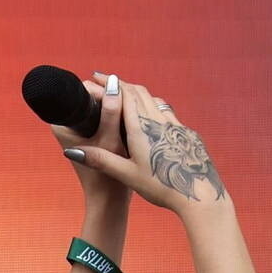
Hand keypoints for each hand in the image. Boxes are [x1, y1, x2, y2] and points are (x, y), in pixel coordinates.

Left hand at [49, 73, 130, 206]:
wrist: (109, 202)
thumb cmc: (106, 178)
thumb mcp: (110, 141)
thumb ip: (111, 112)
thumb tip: (113, 84)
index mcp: (62, 124)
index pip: (82, 91)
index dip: (102, 90)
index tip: (117, 100)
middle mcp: (67, 124)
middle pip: (92, 97)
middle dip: (110, 98)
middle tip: (126, 108)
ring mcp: (79, 130)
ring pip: (100, 106)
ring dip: (115, 107)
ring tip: (130, 115)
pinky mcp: (91, 136)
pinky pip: (104, 117)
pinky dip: (116, 117)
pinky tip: (129, 122)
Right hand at [69, 78, 227, 214]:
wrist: (200, 195)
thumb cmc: (162, 187)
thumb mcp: (127, 175)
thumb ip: (100, 160)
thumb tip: (72, 151)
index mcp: (141, 127)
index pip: (123, 93)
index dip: (108, 82)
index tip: (94, 77)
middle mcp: (159, 120)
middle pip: (138, 92)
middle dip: (121, 85)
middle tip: (107, 82)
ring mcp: (175, 125)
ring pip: (155, 100)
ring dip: (139, 94)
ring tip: (128, 96)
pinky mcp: (187, 133)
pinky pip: (168, 113)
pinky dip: (155, 107)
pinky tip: (154, 117)